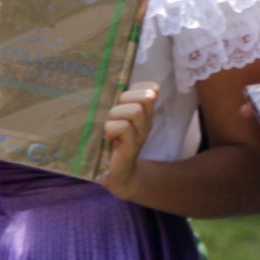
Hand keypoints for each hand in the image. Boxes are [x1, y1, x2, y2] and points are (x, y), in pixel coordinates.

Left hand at [100, 81, 158, 197]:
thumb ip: (119, 104)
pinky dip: (111, 129)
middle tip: (114, 114)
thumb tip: (107, 85)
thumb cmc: (113, 143)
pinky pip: (122, 127)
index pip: (152, 88)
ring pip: (134, 111)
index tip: (124, 99)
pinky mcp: (132, 146)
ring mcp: (141, 133)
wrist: (118, 174)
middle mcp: (147, 121)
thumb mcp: (118, 119)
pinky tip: (108, 138)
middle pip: (146, 96)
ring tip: (109, 127)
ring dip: (116, 116)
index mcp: (145, 112)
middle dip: (125, 100)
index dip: (138, 88)